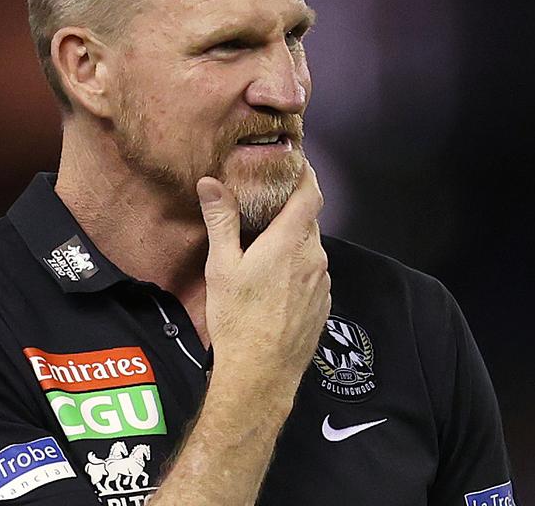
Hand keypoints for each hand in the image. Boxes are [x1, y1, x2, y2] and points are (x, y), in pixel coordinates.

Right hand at [197, 162, 330, 395]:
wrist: (261, 373)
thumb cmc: (238, 318)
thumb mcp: (222, 266)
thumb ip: (221, 220)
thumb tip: (212, 183)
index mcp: (290, 242)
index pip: (310, 193)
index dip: (305, 173)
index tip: (296, 161)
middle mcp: (314, 258)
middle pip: (309, 220)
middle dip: (292, 208)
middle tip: (268, 202)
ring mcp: (322, 283)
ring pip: (311, 248)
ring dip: (293, 240)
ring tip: (267, 243)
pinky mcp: (322, 305)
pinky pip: (313, 274)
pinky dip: (298, 266)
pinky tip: (275, 280)